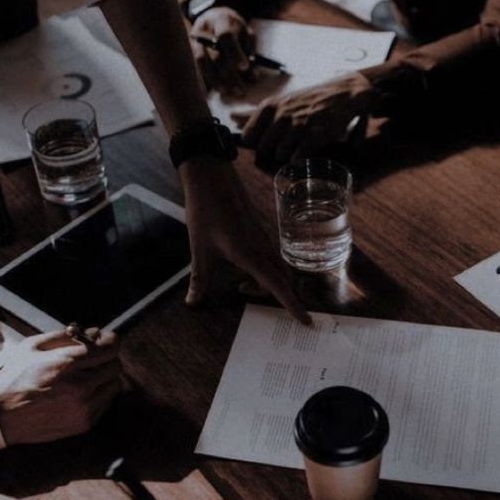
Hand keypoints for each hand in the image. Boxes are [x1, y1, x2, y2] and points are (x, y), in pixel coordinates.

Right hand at [0, 330, 121, 444]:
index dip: (111, 341)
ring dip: (105, 378)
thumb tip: (93, 332)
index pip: (110, 348)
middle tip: (95, 358)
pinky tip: (80, 393)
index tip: (108, 340)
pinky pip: (106, 403)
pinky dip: (99, 395)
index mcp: (67, 363)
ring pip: (114, 385)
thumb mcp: (32, 347)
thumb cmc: (14, 377)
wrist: (0, 416)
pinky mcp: (84, 423)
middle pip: (116, 366)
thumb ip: (65, 336)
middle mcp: (80, 386)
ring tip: (86, 377)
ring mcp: (84, 407)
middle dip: (107, 358)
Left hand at [180, 156, 309, 321]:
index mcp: (250, 254)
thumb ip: (199, 278)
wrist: (212, 176)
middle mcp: (262, 248)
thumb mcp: (199, 248)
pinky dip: (264, 268)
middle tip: (242, 293)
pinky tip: (243, 267)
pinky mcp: (260, 231)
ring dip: (266, 281)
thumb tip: (192, 302)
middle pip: (281, 280)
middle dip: (274, 295)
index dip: (292, 306)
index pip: (277, 286)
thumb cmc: (205, 211)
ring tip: (240, 283)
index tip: (306, 322)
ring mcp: (264, 238)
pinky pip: (271, 256)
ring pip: (276, 268)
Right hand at [190, 6, 254, 92]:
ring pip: (201, 62)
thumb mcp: (245, 33)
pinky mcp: (188, 50)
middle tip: (241, 89)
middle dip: (229, 75)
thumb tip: (252, 77)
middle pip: (214, 54)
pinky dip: (204, 80)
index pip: (225, 36)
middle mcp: (204, 30)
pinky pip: (195, 67)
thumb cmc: (233, 28)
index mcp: (221, 20)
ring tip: (227, 91)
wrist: (212, 16)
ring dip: (215, 80)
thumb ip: (249, 52)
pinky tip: (213, 90)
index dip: (235, 53)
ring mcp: (193, 40)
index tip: (244, 68)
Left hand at [239, 73, 375, 163]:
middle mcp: (281, 115)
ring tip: (297, 144)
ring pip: (279, 155)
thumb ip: (255, 113)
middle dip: (272, 152)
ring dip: (287, 155)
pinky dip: (299, 159)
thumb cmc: (307, 101)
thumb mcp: (279, 103)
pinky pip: (296, 158)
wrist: (340, 94)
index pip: (248, 137)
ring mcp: (297, 126)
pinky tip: (305, 150)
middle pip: (263, 149)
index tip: (267, 141)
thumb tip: (232, 117)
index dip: (256, 143)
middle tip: (285, 144)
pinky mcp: (313, 136)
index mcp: (269, 107)